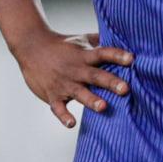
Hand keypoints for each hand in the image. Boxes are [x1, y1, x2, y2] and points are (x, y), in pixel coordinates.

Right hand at [10, 29, 133, 128]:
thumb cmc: (60, 44)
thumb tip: (122, 38)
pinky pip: (58, 107)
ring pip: (79, 92)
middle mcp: (76, 69)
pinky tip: (71, 123)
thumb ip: (100, 41)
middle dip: (110, 82)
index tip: (131, 59)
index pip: (103, 53)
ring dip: (91, 100)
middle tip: (125, 89)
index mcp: (84, 55)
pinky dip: (63, 116)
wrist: (31, 47)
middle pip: (95, 75)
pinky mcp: (52, 95)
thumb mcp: (81, 39)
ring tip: (103, 107)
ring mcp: (63, 83)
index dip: (117, 55)